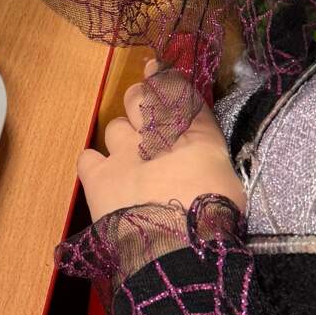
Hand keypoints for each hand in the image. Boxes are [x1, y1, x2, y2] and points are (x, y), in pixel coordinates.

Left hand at [77, 62, 245, 223]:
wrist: (175, 247)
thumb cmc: (213, 222)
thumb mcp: (227, 186)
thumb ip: (209, 164)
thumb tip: (200, 166)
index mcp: (197, 138)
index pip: (180, 94)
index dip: (166, 78)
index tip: (156, 67)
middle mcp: (157, 136)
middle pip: (140, 99)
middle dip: (140, 102)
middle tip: (143, 118)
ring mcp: (124, 153)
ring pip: (115, 126)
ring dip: (121, 138)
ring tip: (128, 159)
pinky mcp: (98, 176)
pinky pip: (87, 157)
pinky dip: (94, 163)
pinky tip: (102, 175)